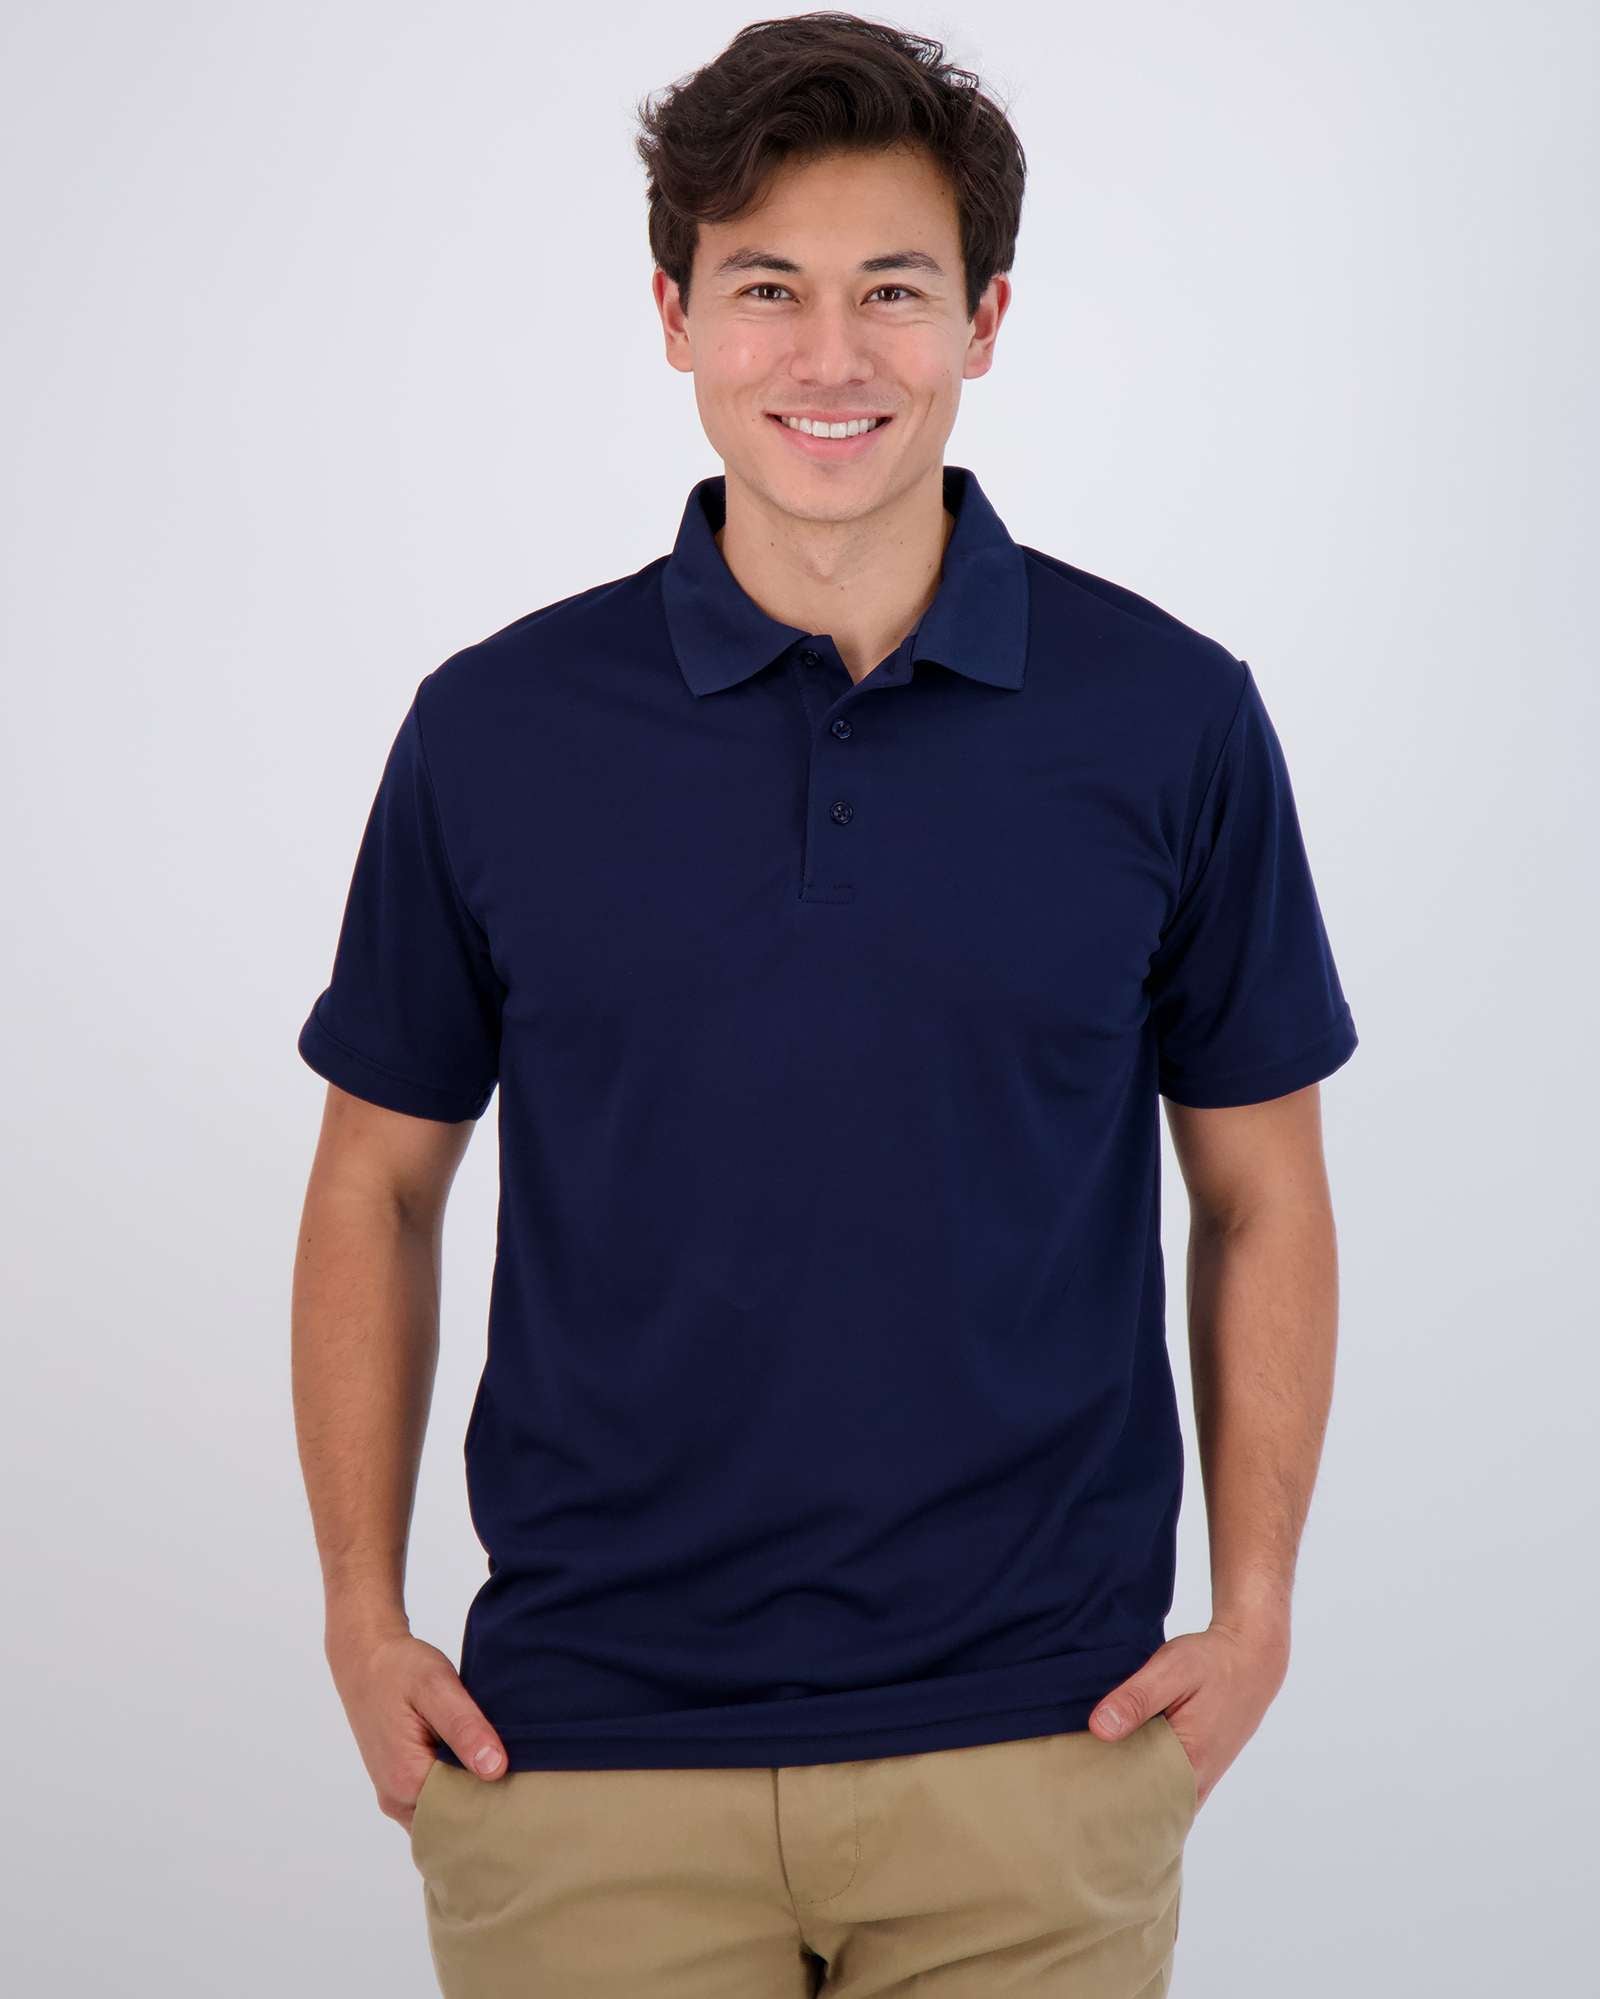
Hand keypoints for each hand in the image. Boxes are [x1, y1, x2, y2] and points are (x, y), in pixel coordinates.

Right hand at [325, 1616, 508, 1828]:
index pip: (462, 1815)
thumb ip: (464, 1728)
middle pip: (452, 1820)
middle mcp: (397, 1799)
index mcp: (406, 1781)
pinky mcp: (398, 1784)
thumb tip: (495, 1770)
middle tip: (523, 1778)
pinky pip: (432, 1801)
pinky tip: (478, 1764)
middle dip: (486, 1805)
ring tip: (505, 1769)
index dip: (495, 1802)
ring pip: (443, 1813)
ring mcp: (395, 1795)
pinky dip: (455, 1788)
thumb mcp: (436, 1687)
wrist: (365, 1659)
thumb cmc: (400, 1668)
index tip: (526, 1785)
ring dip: (470, 1796)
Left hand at [1085, 1619, 1290, 1810]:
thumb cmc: (1211, 1662)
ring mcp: (1200, 1780)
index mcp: (1190, 1761)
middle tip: (1071, 1796)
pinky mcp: (1200, 1771)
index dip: (1105, 1801)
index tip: (1073, 1797)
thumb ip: (1136, 1699)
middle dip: (1112, 1805)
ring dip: (1128, 1797)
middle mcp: (1196, 1781)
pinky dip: (1144, 1787)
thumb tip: (1099, 1728)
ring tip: (1086, 1788)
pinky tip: (1117, 1774)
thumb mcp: (1171, 1669)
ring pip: (1157, 1803)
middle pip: (1146, 1809)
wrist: (1252, 1659)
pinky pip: (1167, 1792)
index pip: (1140, 1802)